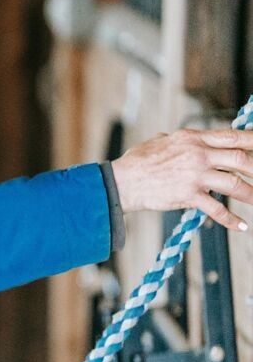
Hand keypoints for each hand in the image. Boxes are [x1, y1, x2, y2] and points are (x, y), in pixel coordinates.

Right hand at [111, 129, 252, 230]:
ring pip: (234, 185)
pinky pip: (216, 209)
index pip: (232, 136)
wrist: (121, 181)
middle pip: (241, 159)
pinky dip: (231, 220)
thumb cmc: (137, 161)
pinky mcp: (188, 195)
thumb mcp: (160, 141)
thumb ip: (180, 140)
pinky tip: (241, 226)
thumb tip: (189, 141)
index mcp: (192, 138)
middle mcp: (197, 154)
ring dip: (251, 195)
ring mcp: (194, 175)